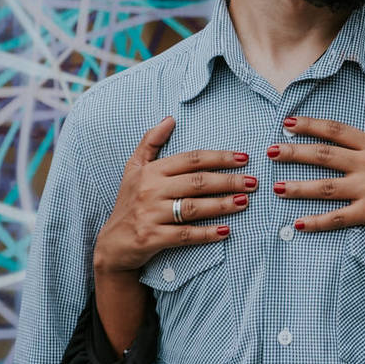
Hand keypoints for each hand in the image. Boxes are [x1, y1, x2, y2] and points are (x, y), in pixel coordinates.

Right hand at [93, 116, 255, 276]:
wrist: (112, 245)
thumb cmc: (128, 203)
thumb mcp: (134, 169)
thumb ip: (150, 141)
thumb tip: (170, 118)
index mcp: (151, 171)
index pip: (191, 160)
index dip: (218, 157)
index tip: (243, 158)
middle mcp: (151, 190)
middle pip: (197, 182)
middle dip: (228, 181)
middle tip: (252, 181)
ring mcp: (151, 214)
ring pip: (194, 207)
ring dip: (223, 205)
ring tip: (245, 201)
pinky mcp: (152, 238)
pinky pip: (185, 234)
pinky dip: (206, 233)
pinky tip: (225, 232)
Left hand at [267, 87, 364, 247]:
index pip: (338, 131)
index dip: (311, 125)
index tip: (288, 122)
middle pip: (324, 156)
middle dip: (294, 152)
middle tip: (270, 150)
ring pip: (325, 187)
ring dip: (298, 186)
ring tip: (276, 186)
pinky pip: (339, 218)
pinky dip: (318, 222)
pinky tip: (298, 224)